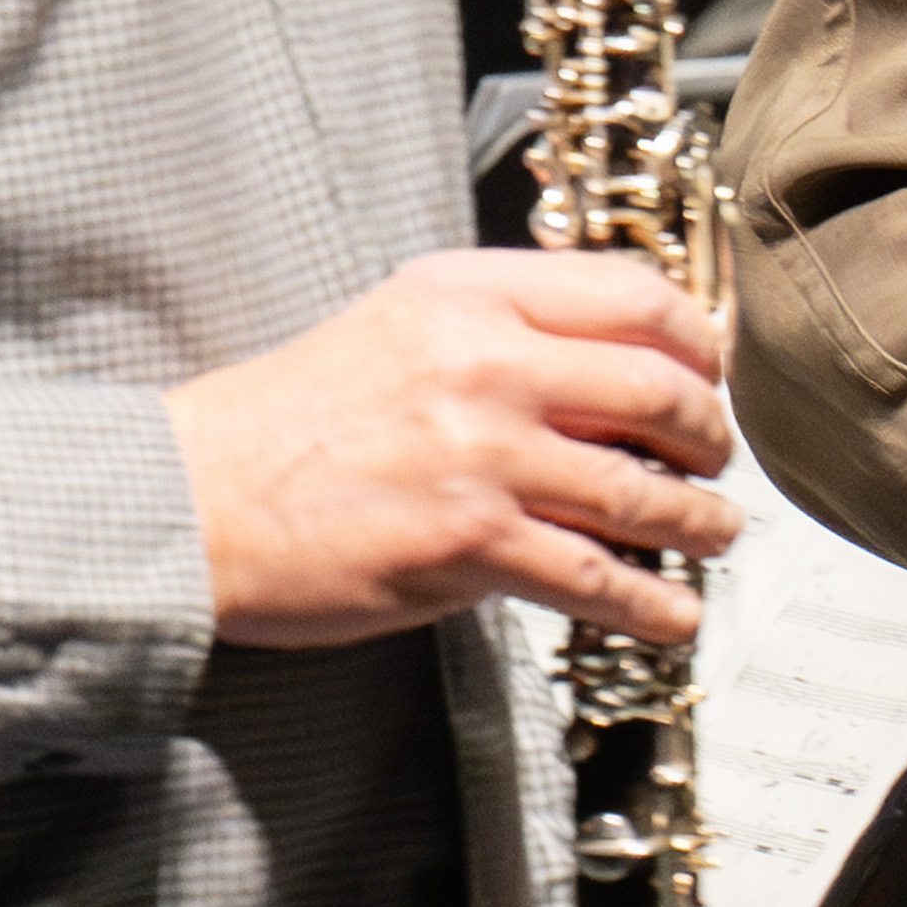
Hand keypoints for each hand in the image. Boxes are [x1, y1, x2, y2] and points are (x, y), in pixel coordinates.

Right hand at [176, 249, 737, 645]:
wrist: (191, 500)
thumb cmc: (287, 422)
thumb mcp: (395, 326)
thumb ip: (498, 329)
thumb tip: (608, 365)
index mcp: (468, 294)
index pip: (630, 294)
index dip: (695, 340)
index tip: (708, 372)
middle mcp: (485, 362)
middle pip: (657, 388)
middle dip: (708, 433)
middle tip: (715, 458)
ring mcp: (482, 455)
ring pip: (643, 489)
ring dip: (699, 521)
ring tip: (712, 533)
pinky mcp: (469, 543)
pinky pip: (598, 577)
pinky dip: (652, 602)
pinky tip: (672, 612)